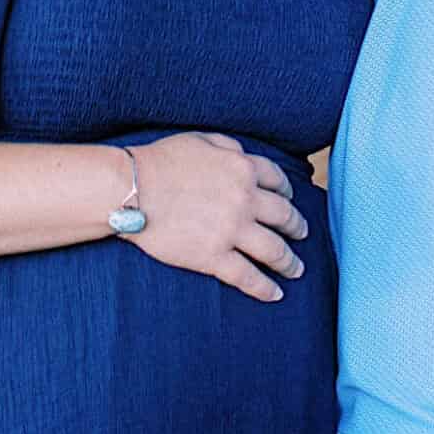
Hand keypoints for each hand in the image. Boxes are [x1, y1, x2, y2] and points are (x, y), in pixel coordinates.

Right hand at [122, 132, 309, 301]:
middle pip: (284, 217)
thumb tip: (243, 156)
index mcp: (243, 169)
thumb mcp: (200, 140)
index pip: (278, 181)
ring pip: (274, 251)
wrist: (132, 190)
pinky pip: (248, 277)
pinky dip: (265, 288)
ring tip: (296, 270)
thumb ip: (228, 147)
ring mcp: (232, 231)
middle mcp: (245, 200)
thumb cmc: (160, 161)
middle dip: (297, 228)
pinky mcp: (214, 258)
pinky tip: (275, 294)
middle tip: (302, 235)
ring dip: (290, 262)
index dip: (287, 192)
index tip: (289, 201)